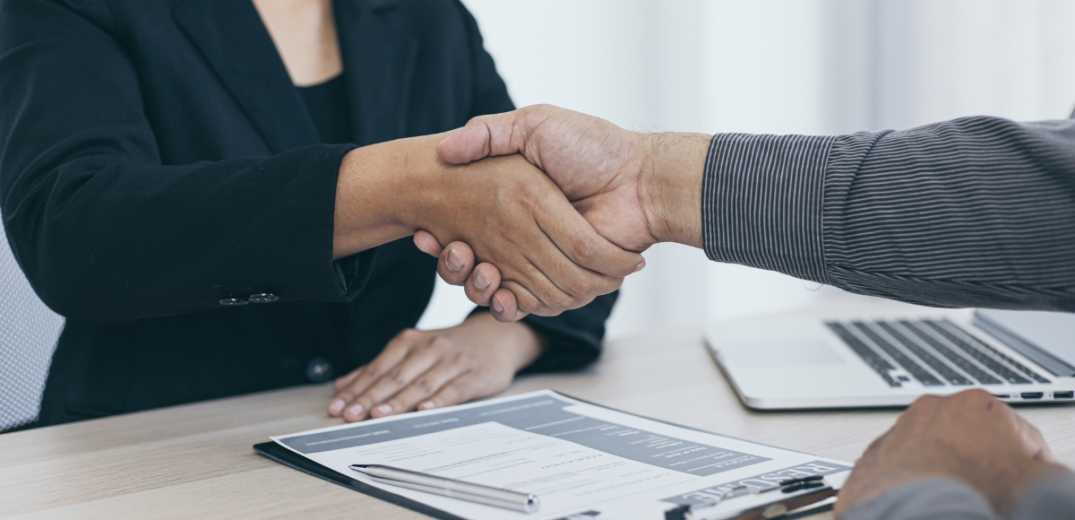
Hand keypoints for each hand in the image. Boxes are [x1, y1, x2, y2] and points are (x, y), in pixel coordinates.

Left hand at [327, 313, 542, 421]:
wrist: (497, 336)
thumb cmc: (450, 348)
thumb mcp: (414, 350)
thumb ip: (379, 368)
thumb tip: (343, 386)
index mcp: (410, 341)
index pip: (378, 368)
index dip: (357, 388)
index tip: (339, 406)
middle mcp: (430, 348)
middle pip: (395, 377)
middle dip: (370, 397)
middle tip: (351, 415)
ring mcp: (453, 361)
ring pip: (421, 384)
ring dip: (398, 401)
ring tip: (379, 415)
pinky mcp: (475, 375)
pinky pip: (454, 389)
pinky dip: (438, 400)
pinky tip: (424, 410)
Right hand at [413, 105, 708, 319]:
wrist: (641, 178)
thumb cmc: (591, 146)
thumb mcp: (534, 124)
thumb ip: (489, 132)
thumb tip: (444, 149)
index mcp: (515, 204)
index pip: (464, 229)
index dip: (441, 237)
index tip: (426, 233)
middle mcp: (525, 235)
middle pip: (474, 265)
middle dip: (455, 265)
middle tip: (452, 251)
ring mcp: (544, 261)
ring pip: (496, 289)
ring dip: (477, 286)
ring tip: (473, 268)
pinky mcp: (565, 282)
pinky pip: (530, 303)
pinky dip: (510, 304)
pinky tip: (499, 292)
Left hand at [835, 389, 1068, 516]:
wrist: (910, 513)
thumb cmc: (969, 492)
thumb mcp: (1036, 486)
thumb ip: (1051, 476)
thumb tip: (1051, 478)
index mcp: (980, 405)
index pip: (1022, 436)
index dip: (1033, 466)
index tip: (1032, 484)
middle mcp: (935, 408)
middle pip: (974, 440)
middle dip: (985, 465)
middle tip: (993, 494)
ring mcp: (901, 429)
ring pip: (936, 452)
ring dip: (948, 472)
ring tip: (956, 501)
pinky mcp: (876, 454)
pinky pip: (904, 468)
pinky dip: (915, 483)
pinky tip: (926, 503)